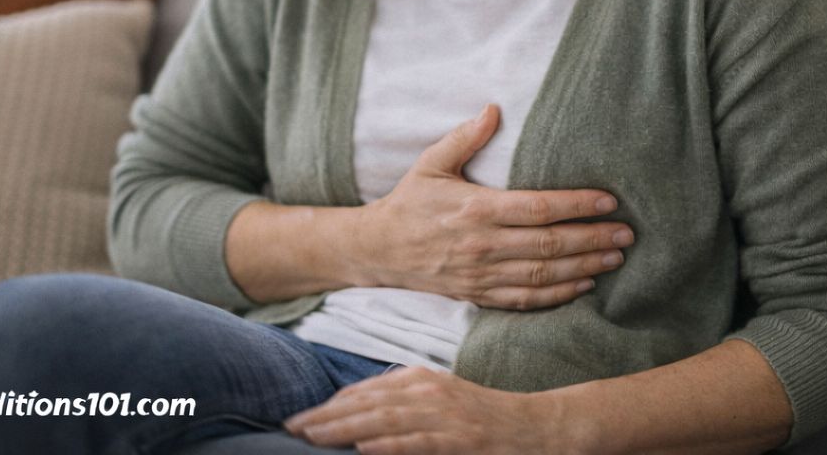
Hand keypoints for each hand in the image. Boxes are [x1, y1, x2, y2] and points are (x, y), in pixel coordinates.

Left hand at [284, 367, 584, 454]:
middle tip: (291, 425)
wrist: (535, 427)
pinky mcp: (459, 438)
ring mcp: (443, 413)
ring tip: (312, 435)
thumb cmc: (482, 418)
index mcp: (419, 379)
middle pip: (366, 402)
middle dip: (326, 415)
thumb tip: (359, 419)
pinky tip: (364, 448)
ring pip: (383, 419)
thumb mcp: (439, 401)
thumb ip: (403, 404)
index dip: (330, 404)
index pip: (364, 391)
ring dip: (344, 428)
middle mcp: (427, 389)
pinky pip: (417, 441)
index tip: (300, 416)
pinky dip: (389, 444)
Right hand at [352, 104, 632, 309]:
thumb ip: (465, 136)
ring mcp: (482, 275)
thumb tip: (494, 108)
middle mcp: (483, 244)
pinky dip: (558, 295)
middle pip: (549, 243)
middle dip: (592, 237)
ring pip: (544, 274)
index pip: (538, 208)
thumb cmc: (409, 201)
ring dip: (584, 266)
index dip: (576, 204)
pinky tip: (584, 284)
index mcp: (476, 208)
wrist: (379, 249)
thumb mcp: (431, 162)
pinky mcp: (479, 295)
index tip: (608, 200)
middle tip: (627, 233)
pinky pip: (526, 300)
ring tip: (616, 257)